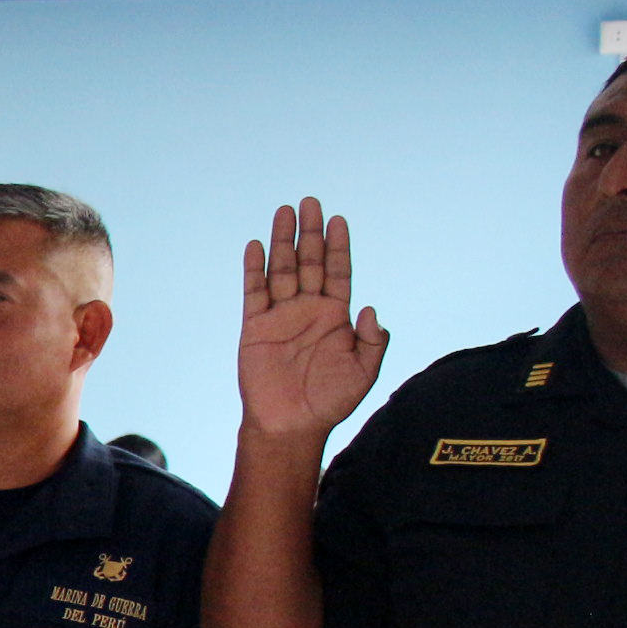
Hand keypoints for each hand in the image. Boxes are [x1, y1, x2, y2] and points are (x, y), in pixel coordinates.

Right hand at [237, 200, 385, 442]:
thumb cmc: (330, 402)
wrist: (290, 425)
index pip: (338, 272)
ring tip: (285, 212)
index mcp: (336, 317)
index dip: (339, 246)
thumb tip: (370, 309)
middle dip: (310, 232)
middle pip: (309, 262)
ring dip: (283, 241)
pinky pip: (254, 292)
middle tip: (310, 202)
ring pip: (282, 270)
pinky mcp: (255, 327)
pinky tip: (257, 246)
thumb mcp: (364, 373)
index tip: (339, 220)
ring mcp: (281, 316)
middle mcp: (308, 310)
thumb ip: (372, 341)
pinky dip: (255, 269)